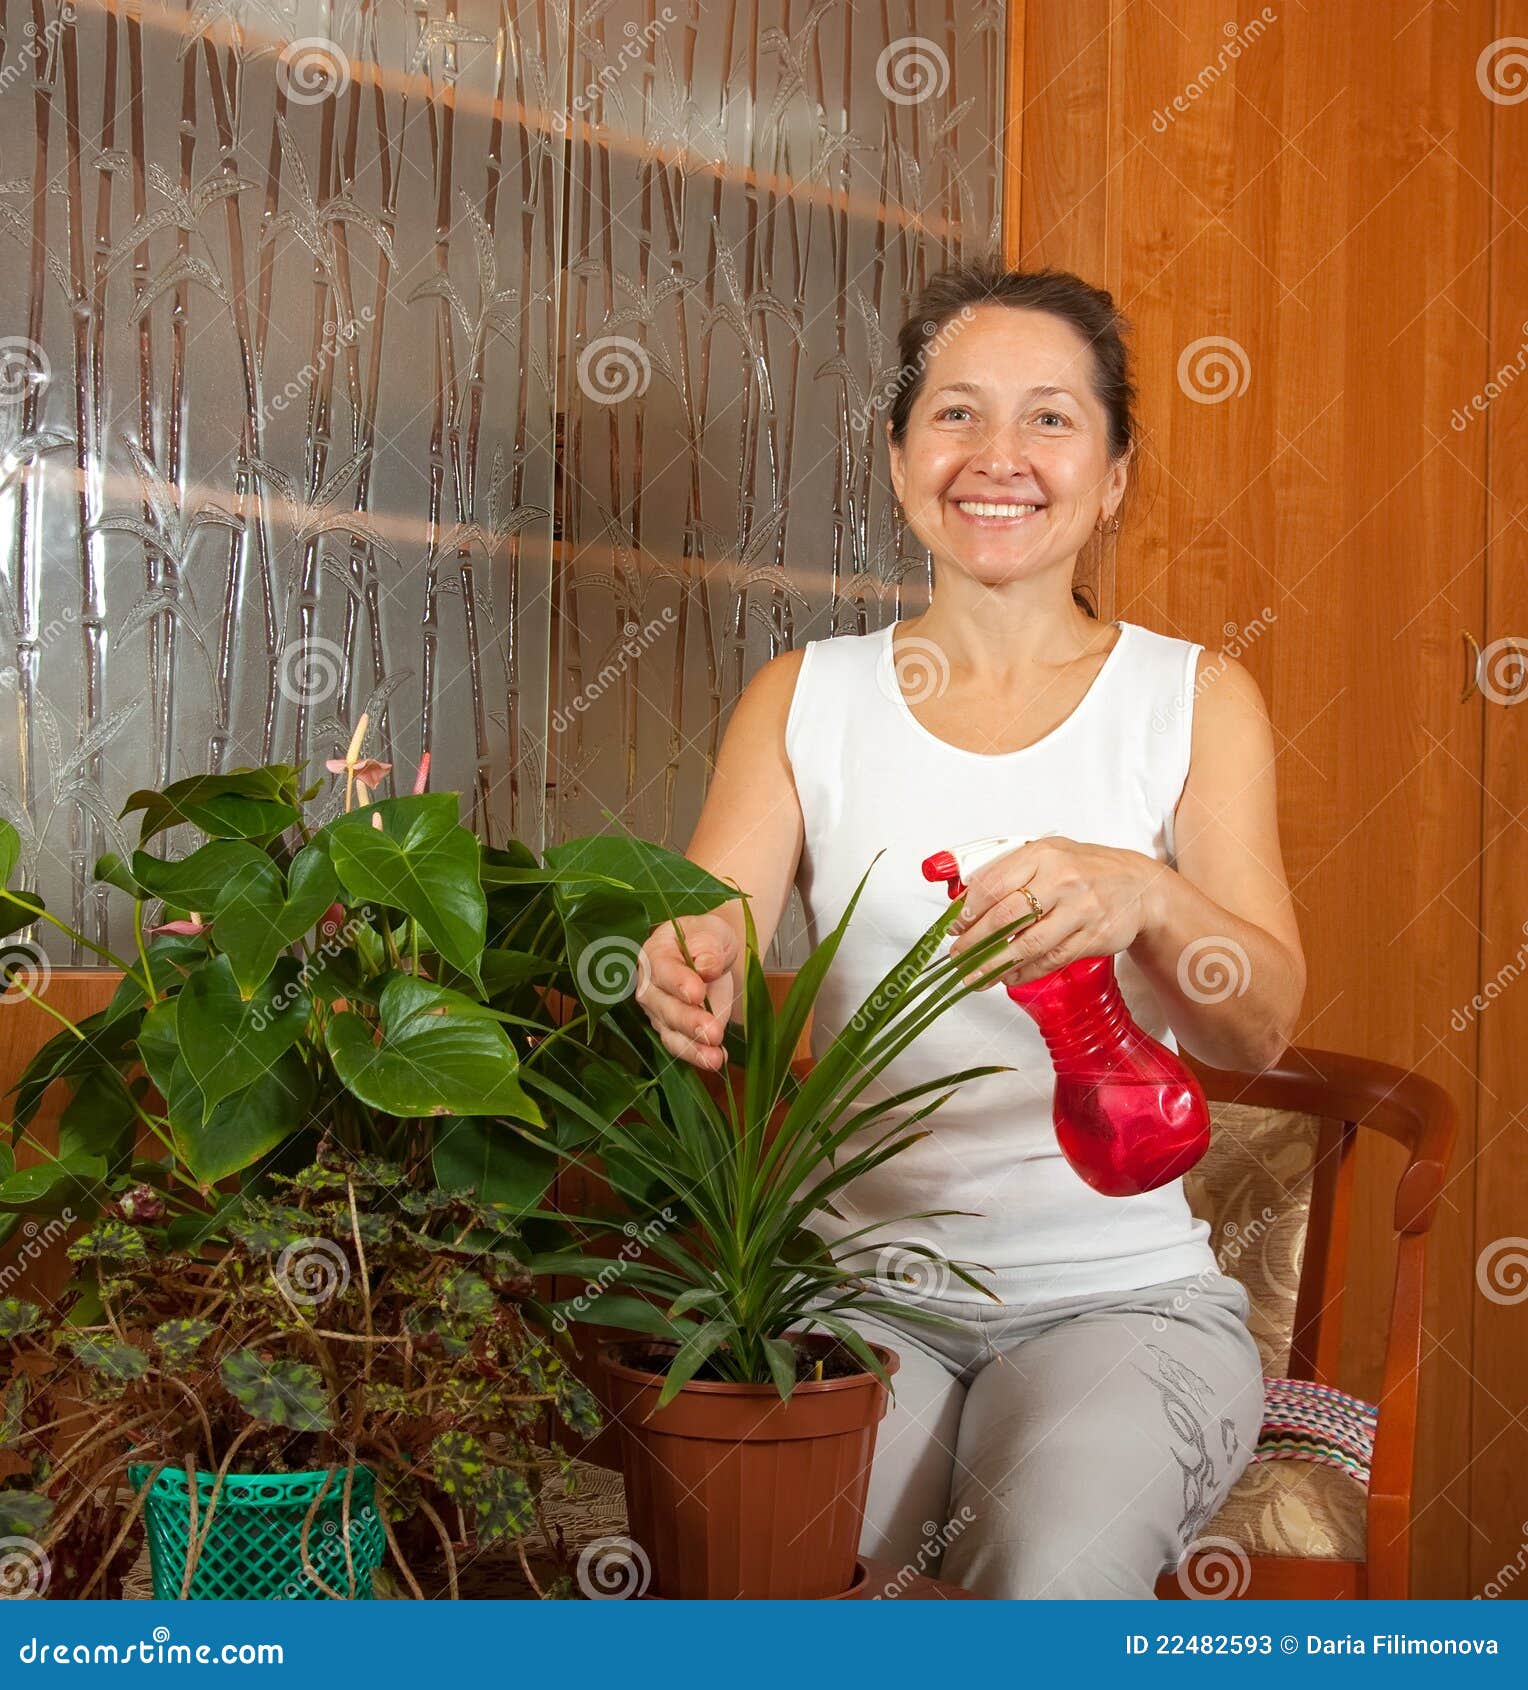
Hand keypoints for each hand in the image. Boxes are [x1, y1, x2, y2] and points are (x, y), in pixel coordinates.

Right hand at [633, 912, 738, 1069]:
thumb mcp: (711, 931)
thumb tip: (706, 966)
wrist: (710, 957)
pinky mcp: (673, 1030)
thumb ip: (707, 945)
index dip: (678, 982)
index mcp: (655, 954)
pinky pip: (682, 1046)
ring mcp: (658, 1012)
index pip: (663, 970)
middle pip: (664, 1007)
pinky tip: (717, 1059)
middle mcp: (650, 986)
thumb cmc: (706, 939)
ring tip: (714, 1058)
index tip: (697, 993)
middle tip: (712, 1032)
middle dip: (689, 1021)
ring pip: (671, 1033)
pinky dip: (699, 1056)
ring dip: (693, 1047)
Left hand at [945, 836, 1162, 989]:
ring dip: (995, 965)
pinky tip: (1008, 976)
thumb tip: (964, 899)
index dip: (968, 910)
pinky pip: (1050, 960)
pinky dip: (1025, 971)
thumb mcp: (1047, 855)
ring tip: (975, 976)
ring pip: (1028, 944)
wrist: (1139, 886)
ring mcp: (1079, 910)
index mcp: (1043, 855)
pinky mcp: (1092, 937)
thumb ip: (1008, 871)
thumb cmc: (1085, 869)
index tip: (954, 926)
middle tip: (958, 956)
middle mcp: (1062, 880)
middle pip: (1006, 916)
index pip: (994, 884)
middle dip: (975, 940)